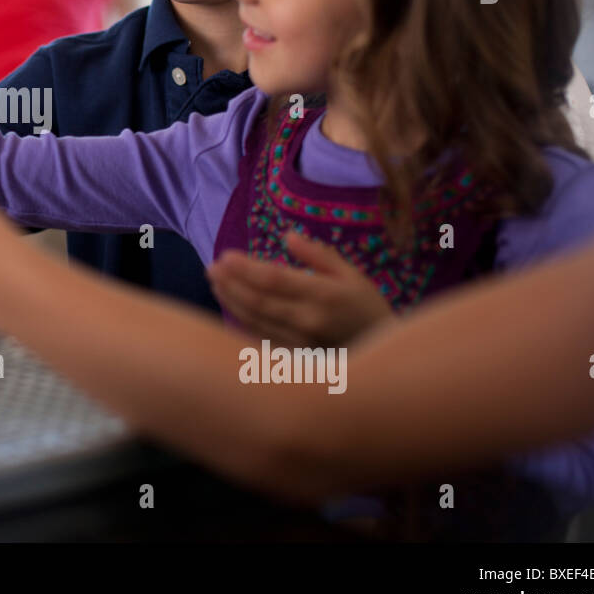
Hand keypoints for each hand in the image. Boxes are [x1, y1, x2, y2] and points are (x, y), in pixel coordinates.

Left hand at [207, 231, 394, 346]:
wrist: (382, 356)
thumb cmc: (366, 307)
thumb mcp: (352, 274)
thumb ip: (318, 255)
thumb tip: (288, 236)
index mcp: (324, 295)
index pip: (274, 280)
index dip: (246, 268)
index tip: (225, 256)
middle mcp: (308, 321)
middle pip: (258, 301)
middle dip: (230, 283)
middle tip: (210, 267)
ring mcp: (299, 342)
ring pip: (254, 320)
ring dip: (231, 300)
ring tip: (215, 282)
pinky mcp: (293, 357)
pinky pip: (259, 337)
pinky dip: (240, 320)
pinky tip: (230, 305)